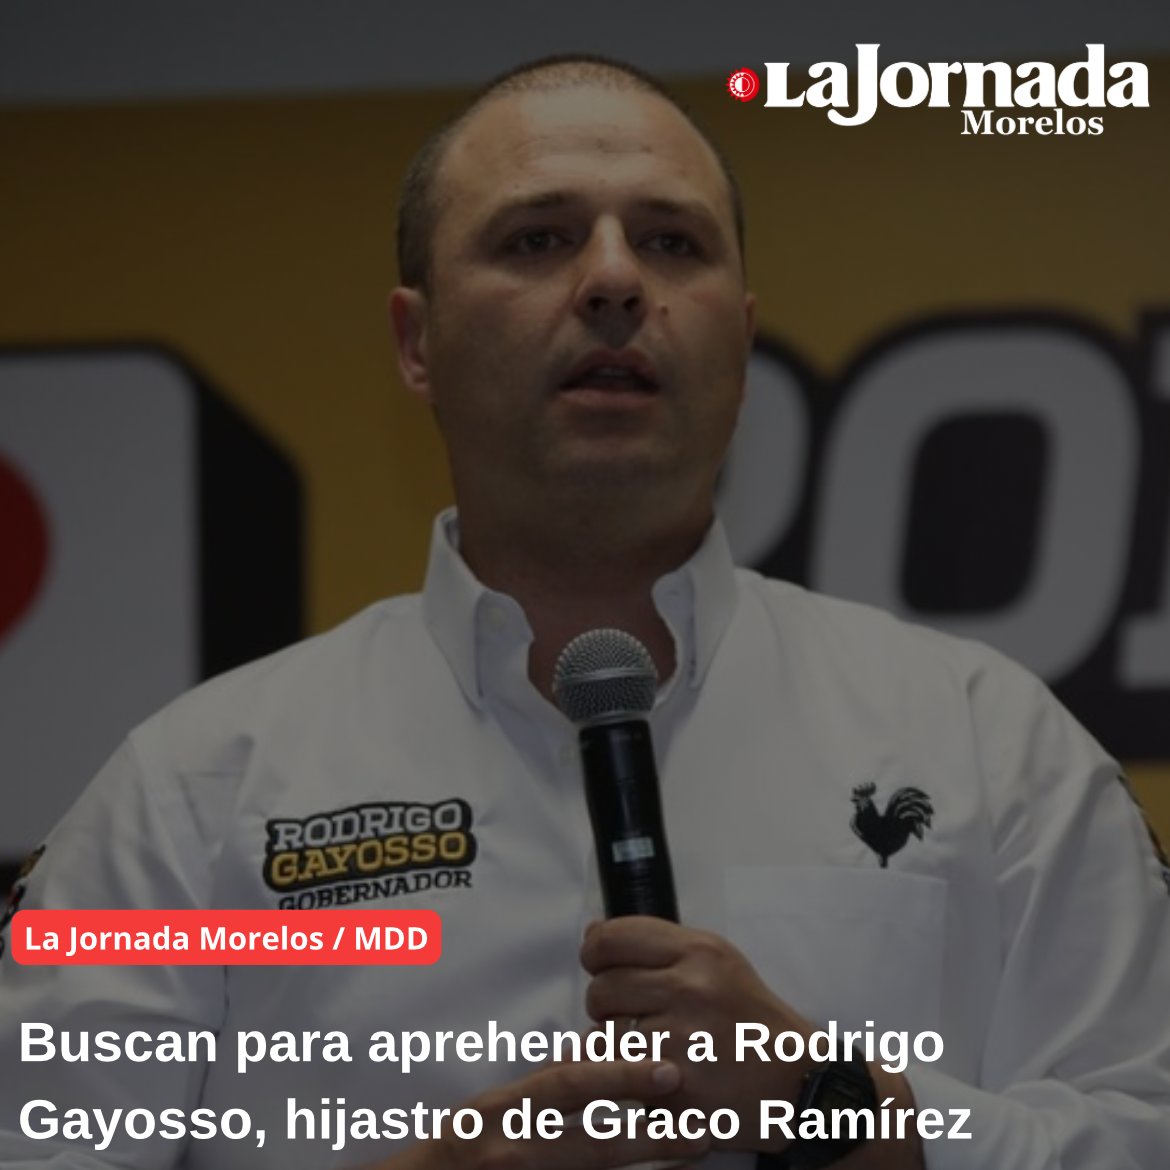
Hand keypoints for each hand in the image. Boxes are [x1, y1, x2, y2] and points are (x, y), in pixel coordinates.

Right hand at [376, 1057, 708, 1169]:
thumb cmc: (456, 1154)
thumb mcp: (492, 1108)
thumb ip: (545, 1081)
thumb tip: (598, 1049)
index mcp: (502, 1113)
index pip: (568, 1086)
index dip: (620, 1076)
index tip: (666, 1069)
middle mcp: (516, 1152)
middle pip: (595, 1143)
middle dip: (652, 1132)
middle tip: (699, 1119)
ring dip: (651, 1163)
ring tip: (694, 1148)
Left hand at [581, 917, 816, 1151]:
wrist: (797, 1083)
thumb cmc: (752, 1021)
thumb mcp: (717, 963)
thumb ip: (657, 946)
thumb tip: (593, 934)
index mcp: (700, 952)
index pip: (614, 937)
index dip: (595, 952)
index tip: (598, 964)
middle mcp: (690, 989)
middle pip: (602, 987)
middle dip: (603, 1004)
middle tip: (626, 1013)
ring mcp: (683, 1039)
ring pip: (604, 1034)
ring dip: (613, 1044)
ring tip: (644, 1046)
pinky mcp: (676, 1086)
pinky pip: (621, 1075)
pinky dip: (628, 1076)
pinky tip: (652, 1072)